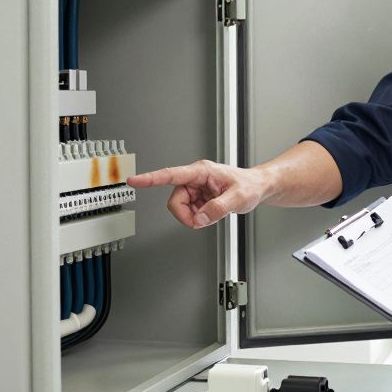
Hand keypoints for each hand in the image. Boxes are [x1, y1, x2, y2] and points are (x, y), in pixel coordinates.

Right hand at [128, 160, 269, 228]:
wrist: (257, 187)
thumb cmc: (250, 185)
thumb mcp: (239, 198)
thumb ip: (219, 209)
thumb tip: (200, 219)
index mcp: (202, 171)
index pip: (171, 175)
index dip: (150, 179)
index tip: (134, 181)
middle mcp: (195, 178)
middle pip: (175, 201)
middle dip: (187, 215)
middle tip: (205, 219)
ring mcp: (195, 188)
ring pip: (180, 209)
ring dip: (195, 217)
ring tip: (213, 213)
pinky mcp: (197, 197)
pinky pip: (189, 213)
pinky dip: (199, 218)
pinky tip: (212, 212)